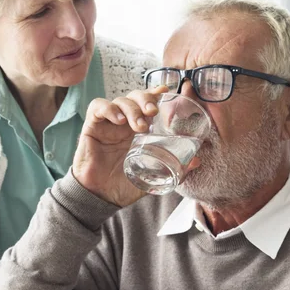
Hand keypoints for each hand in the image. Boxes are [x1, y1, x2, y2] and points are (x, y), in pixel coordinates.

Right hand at [73, 87, 165, 206]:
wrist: (100, 197)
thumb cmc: (123, 186)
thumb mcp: (154, 177)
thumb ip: (175, 170)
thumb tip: (197, 161)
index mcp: (137, 130)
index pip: (147, 104)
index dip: (156, 94)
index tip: (167, 92)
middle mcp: (123, 124)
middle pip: (135, 97)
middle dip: (146, 99)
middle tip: (153, 112)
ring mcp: (107, 124)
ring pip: (119, 100)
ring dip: (131, 108)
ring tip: (138, 125)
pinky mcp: (92, 127)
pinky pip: (98, 107)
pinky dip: (109, 109)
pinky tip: (118, 120)